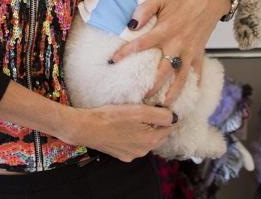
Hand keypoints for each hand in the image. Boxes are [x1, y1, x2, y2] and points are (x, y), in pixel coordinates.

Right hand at [59, 104, 176, 161]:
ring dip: (147, 129)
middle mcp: (143, 151)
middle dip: (159, 123)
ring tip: (138, 116)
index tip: (163, 105)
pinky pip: (135, 144)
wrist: (86, 128)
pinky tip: (126, 126)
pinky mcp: (121, 155)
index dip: (169, 114)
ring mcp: (132, 154)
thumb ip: (160, 114)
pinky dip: (135, 135)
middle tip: (152, 108)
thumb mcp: (139, 111)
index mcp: (150, 140)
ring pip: (147, 140)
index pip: (170, 126)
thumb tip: (174, 117)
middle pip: (160, 134)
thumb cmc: (111, 117)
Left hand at [109, 0, 230, 106]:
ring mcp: (189, 52)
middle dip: (151, 88)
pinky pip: (197, 73)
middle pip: (162, 72)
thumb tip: (131, 24)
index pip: (140, 45)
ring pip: (180, 79)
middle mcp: (177, 45)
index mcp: (165, 30)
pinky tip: (190, 98)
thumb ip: (144, 10)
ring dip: (172, 94)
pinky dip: (194, 86)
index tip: (112, 62)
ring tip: (163, 107)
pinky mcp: (199, 54)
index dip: (125, 53)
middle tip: (140, 99)